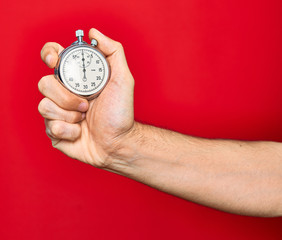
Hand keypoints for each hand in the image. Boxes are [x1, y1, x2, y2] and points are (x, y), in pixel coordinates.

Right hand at [38, 28, 134, 167]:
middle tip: (86, 104)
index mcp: (76, 79)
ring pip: (44, 105)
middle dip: (66, 96)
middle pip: (44, 83)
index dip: (48, 55)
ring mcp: (58, 112)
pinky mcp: (55, 131)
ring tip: (84, 118)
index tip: (55, 61)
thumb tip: (94, 33)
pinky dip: (69, 131)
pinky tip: (80, 132)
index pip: (52, 58)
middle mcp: (64, 94)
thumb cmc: (120, 113)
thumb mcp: (123, 79)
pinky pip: (50, 126)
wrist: (118, 142)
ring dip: (69, 114)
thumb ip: (113, 52)